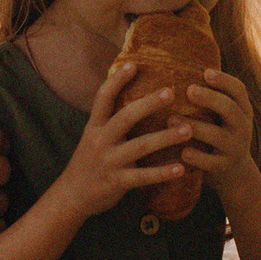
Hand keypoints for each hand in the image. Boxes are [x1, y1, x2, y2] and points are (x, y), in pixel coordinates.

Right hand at [56, 55, 192, 222]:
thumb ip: (110, 120)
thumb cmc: (89, 161)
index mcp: (95, 126)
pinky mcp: (117, 182)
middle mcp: (101, 140)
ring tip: (188, 130)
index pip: (103, 98)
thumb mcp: (93, 136)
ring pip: (140, 146)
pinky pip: (143, 176)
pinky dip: (162, 173)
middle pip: (125, 117)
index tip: (133, 64)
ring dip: (165, 137)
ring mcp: (109, 161)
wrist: (72, 195)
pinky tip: (180, 168)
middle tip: (171, 92)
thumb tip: (132, 96)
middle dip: (148, 104)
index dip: (116, 81)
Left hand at [177, 66, 257, 199]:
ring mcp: (236, 148)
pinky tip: (182, 152)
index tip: (205, 72)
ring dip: (196, 127)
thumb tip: (177, 63)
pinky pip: (212, 163)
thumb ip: (209, 96)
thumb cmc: (219, 134)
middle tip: (189, 90)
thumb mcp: (221, 115)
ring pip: (219, 136)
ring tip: (171, 119)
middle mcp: (243, 127)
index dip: (224, 80)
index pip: (238, 90)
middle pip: (231, 109)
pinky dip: (198, 158)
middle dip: (211, 99)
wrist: (235, 174)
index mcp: (242, 109)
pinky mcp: (225, 168)